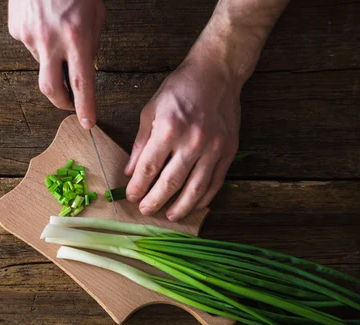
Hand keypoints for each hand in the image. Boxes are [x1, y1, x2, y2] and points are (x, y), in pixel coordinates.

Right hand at [8, 0, 104, 128]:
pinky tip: (44, 23)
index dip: (85, 107)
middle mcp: (51, 40)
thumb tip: (82, 70)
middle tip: (71, 104)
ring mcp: (29, 35)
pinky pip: (30, 46)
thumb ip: (90, 46)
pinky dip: (40, 41)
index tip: (88, 122)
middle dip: (62, 102)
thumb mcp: (95, 16)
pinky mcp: (15, 29)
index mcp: (76, 37)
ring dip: (53, 58)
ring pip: (43, 63)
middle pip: (52, 89)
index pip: (82, 83)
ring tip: (59, 32)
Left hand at [124, 56, 240, 221]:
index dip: (138, 187)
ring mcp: (213, 147)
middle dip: (155, 201)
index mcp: (168, 129)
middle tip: (146, 211)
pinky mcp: (229, 150)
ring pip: (195, 188)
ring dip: (181, 207)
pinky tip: (194, 205)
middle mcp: (192, 141)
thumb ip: (140, 144)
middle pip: (170, 183)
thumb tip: (130, 172)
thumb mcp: (151, 111)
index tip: (132, 197)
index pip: (148, 168)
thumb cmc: (179, 90)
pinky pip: (216, 182)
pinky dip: (204, 198)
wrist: (216, 74)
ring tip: (170, 216)